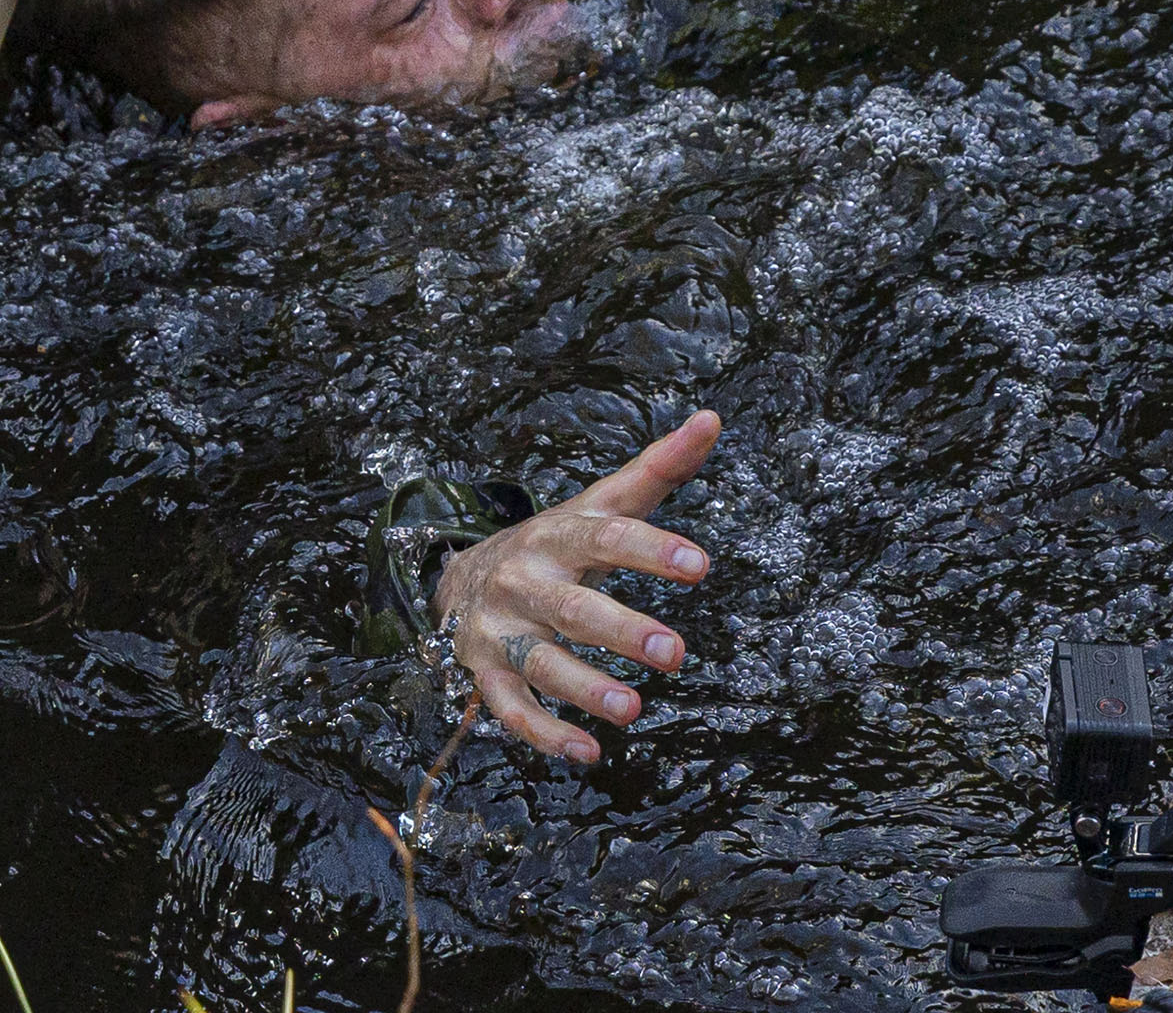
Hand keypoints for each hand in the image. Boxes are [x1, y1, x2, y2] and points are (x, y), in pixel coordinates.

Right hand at [432, 410, 719, 763]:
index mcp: (559, 534)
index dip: (652, 549)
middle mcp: (526, 580)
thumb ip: (658, 467)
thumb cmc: (558, 543)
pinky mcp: (486, 673)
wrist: (460, 575)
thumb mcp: (601, 503)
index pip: (607, 535)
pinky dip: (545, 733)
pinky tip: (587, 753)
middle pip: (573, 607)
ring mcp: (501, 629)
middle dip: (622, 630)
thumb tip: (711, 419)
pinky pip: (511, 709)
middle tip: (676, 653)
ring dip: (585, 688)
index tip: (700, 566)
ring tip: (635, 709)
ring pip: (541, 662)